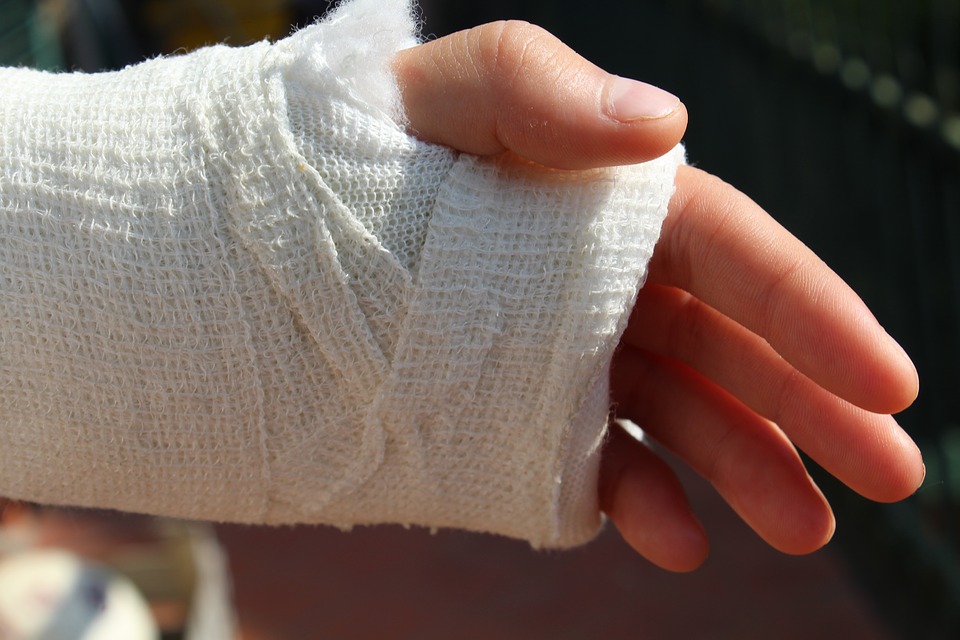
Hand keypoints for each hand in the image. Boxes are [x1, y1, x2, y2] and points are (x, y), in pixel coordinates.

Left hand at [393, 22, 922, 570]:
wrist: (273, 233)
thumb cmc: (367, 148)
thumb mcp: (449, 94)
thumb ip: (543, 90)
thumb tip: (665, 121)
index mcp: (609, 200)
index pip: (734, 253)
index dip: (814, 314)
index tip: (887, 380)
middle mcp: (602, 280)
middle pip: (729, 344)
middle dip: (811, 407)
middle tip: (890, 473)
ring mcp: (565, 353)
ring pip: (677, 412)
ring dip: (743, 466)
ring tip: (803, 526)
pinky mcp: (518, 413)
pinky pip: (591, 461)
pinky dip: (635, 500)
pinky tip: (673, 540)